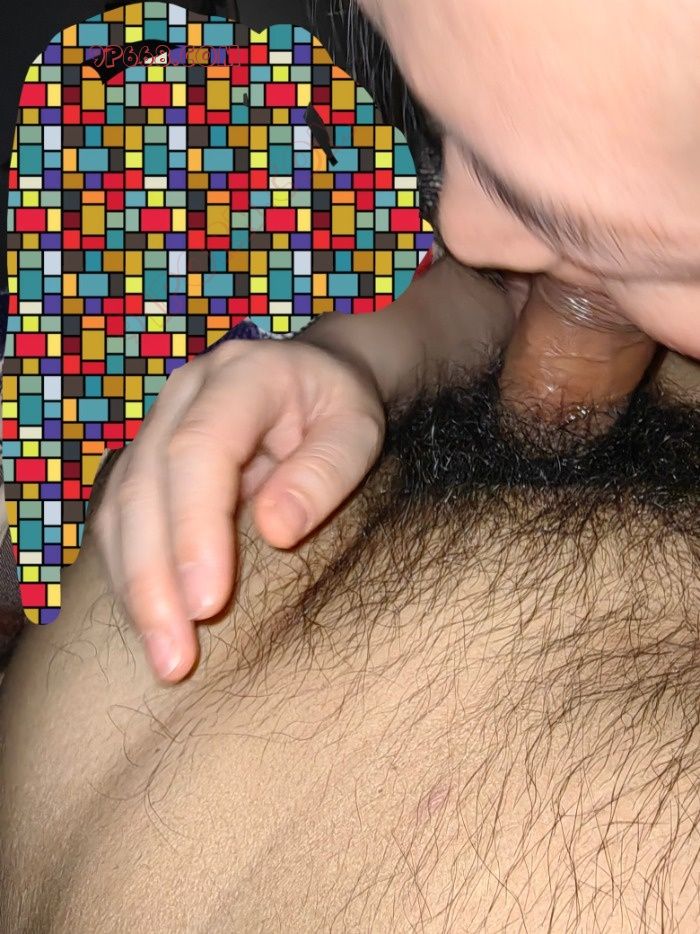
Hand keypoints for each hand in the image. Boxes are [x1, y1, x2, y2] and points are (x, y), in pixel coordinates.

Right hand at [94, 339, 384, 681]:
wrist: (315, 379)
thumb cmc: (341, 408)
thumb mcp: (359, 431)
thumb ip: (326, 471)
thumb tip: (276, 530)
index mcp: (242, 375)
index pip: (199, 448)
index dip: (195, 527)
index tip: (206, 603)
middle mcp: (185, 395)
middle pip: (145, 485)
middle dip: (153, 577)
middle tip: (175, 656)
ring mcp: (158, 424)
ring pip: (120, 507)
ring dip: (135, 588)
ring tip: (163, 657)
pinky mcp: (147, 460)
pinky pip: (121, 519)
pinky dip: (131, 575)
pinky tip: (150, 623)